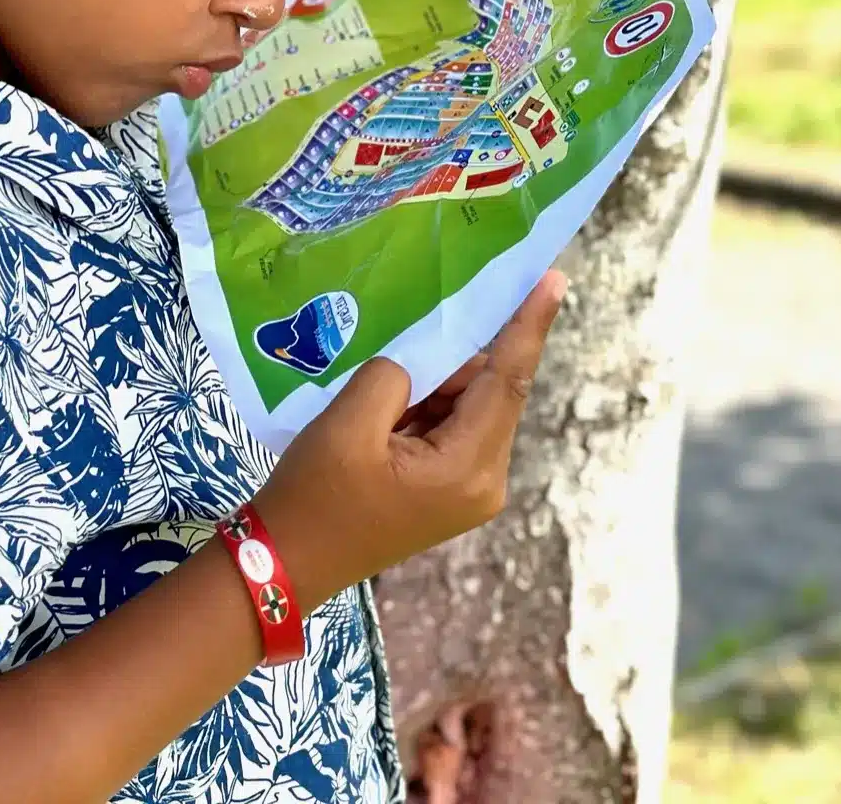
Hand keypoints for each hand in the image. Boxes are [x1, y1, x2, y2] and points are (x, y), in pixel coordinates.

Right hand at [250, 271, 567, 611]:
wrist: (286, 563)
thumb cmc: (316, 498)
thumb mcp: (348, 423)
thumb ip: (395, 374)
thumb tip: (415, 364)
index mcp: (470, 467)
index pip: (508, 381)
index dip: (529, 326)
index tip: (553, 278)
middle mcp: (485, 481)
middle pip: (488, 391)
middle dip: (449, 360)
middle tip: (400, 341)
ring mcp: (469, 489)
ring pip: (465, 406)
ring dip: (428, 385)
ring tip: (371, 394)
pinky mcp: (447, 489)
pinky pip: (447, 427)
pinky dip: (420, 407)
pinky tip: (377, 410)